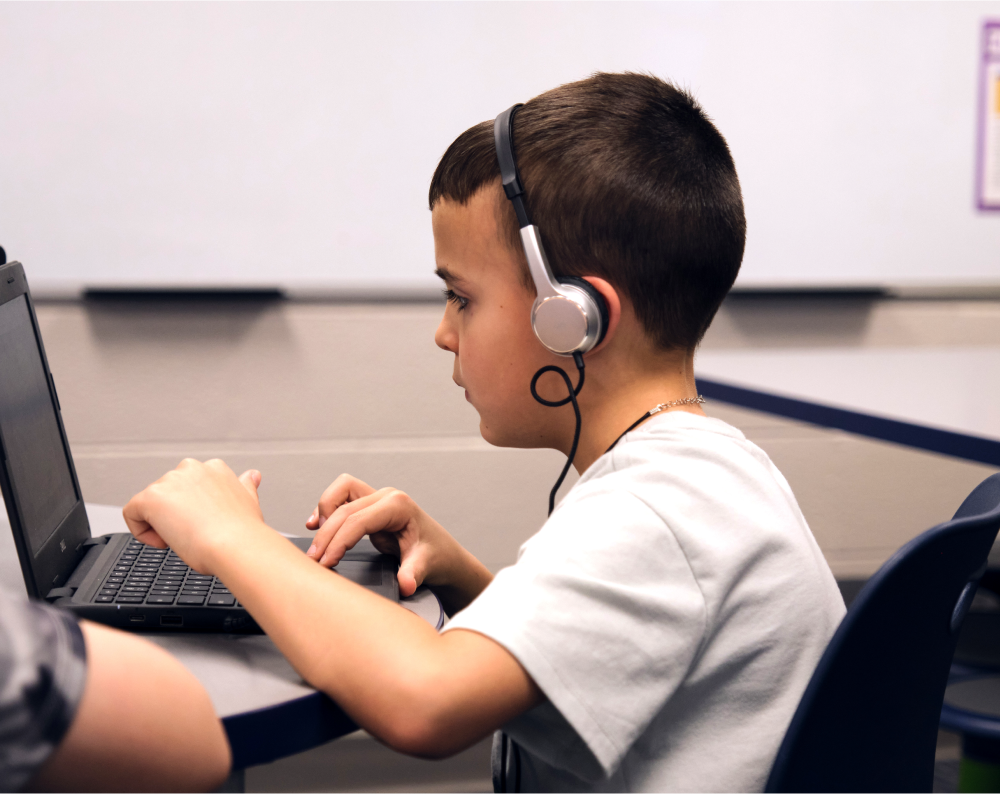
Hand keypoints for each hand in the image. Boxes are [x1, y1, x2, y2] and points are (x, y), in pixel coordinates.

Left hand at [123, 459, 266, 573]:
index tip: (204, 524)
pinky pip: (132, 514)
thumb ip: (245, 486)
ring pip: (151, 505)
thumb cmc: (242, 531)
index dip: (194, 510)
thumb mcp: (248, 501)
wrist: (235, 545)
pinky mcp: (150, 498)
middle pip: (169, 494)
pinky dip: (144, 533)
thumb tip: (252, 476)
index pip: (190, 487)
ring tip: (185, 539)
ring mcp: (169, 481)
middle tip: (194, 533)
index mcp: (214, 468)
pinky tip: (166, 542)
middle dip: (176, 515)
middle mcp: (191, 468)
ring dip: (162, 525)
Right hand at [305, 474, 458, 597]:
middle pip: (344, 508)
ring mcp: (378, 498)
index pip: (357, 520)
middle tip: (316, 559)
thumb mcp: (426, 565)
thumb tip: (406, 585)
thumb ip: (413, 573)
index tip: (327, 562)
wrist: (444, 554)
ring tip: (317, 540)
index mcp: (399, 506)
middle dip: (326, 534)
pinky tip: (316, 524)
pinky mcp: (371, 505)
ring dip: (324, 512)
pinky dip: (327, 509)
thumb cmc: (437, 556)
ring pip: (340, 492)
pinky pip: (342, 498)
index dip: (338, 541)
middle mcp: (387, 496)